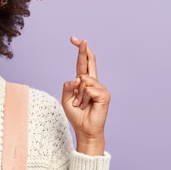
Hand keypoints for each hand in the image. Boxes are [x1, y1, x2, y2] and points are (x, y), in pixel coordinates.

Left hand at [62, 37, 109, 155]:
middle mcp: (93, 82)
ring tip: (81, 105)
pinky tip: (87, 106)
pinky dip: (83, 99)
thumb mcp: (66, 99)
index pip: (82, 63)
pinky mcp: (104, 94)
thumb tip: (78, 78)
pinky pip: (88, 89)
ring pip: (83, 81)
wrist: (85, 129)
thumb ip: (68, 86)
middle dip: (83, 50)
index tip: (75, 40)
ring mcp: (100, 88)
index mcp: (84, 82)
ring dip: (78, 96)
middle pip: (89, 62)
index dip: (80, 51)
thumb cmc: (76, 115)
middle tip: (80, 39)